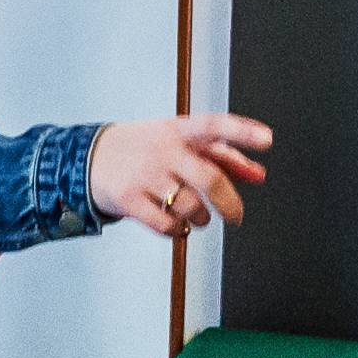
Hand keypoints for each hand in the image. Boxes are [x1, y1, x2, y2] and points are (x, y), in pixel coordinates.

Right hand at [89, 113, 274, 237]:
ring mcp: (145, 175)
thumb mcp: (181, 142)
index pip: (215, 126)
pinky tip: (176, 224)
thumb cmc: (146, 149)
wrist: (90, 159)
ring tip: (195, 215)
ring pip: (190, 207)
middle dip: (229, 203)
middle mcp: (163, 150)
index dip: (242, 132)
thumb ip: (223, 156)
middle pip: (208, 178)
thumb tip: (258, 174)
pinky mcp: (129, 200)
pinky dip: (179, 231)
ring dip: (200, 218)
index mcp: (179, 130)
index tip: (267, 139)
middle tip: (236, 216)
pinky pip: (167, 226)